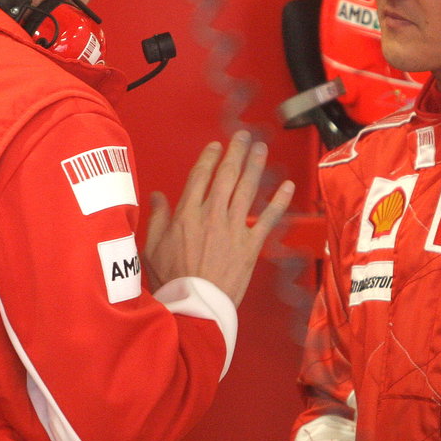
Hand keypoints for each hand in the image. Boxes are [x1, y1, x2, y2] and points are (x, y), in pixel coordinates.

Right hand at [143, 131, 294, 304]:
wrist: (194, 304)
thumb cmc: (171, 279)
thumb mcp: (152, 246)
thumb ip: (157, 218)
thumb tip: (157, 196)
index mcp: (187, 213)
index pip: (200, 176)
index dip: (209, 157)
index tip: (216, 146)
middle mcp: (212, 214)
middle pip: (227, 175)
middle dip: (236, 152)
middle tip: (244, 136)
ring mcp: (233, 228)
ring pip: (247, 189)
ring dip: (256, 166)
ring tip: (261, 149)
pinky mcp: (250, 245)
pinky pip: (268, 218)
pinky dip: (279, 201)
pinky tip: (287, 185)